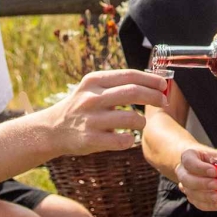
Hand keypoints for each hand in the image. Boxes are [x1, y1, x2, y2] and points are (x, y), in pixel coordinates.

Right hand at [42, 69, 166, 156]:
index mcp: (94, 81)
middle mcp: (91, 98)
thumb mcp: (93, 88)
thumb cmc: (81, 107)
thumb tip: (153, 79)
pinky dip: (130, 140)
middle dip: (154, 97)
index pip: (129, 75)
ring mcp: (91, 119)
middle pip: (133, 92)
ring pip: (131, 118)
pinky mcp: (90, 140)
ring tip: (139, 123)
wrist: (53, 129)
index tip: (163, 84)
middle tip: (163, 102)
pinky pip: (123, 141)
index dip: (151, 79)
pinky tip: (127, 138)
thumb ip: (117, 84)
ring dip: (142, 121)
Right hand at [175, 147, 216, 211]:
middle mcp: (183, 171)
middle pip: (187, 179)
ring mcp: (185, 185)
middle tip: (216, 185)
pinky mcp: (190, 195)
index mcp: (188, 157)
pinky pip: (196, 203)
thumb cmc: (212, 158)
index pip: (190, 162)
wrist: (200, 163)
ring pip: (190, 193)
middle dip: (202, 184)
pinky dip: (208, 205)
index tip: (214, 172)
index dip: (200, 168)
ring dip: (205, 197)